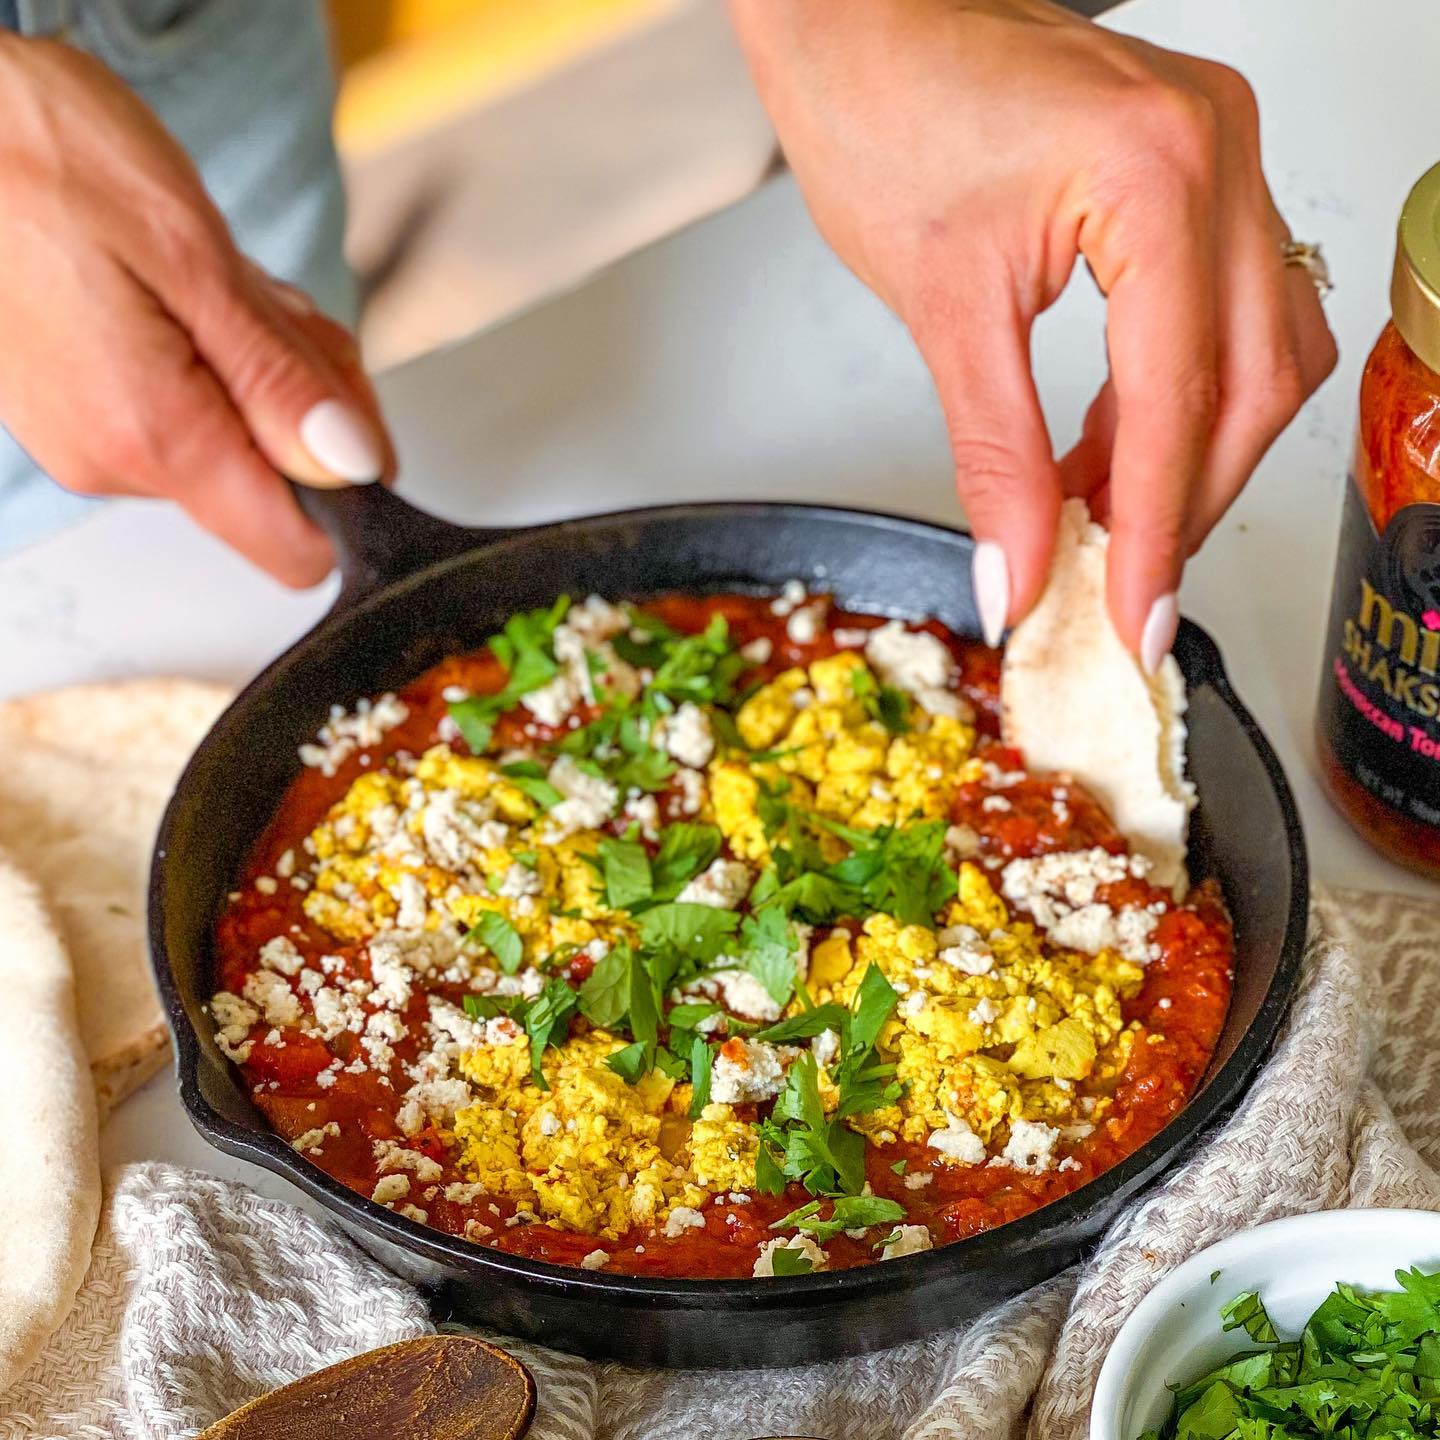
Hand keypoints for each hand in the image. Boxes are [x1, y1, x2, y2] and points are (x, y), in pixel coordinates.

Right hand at [0, 35, 393, 585]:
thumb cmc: (48, 154)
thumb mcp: (195, 257)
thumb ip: (282, 379)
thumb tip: (354, 465)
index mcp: (153, 437)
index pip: (294, 549)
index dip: (351, 494)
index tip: (356, 423)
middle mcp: (117, 461)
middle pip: (281, 485)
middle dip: (309, 400)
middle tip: (271, 308)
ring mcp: (96, 440)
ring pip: (244, 437)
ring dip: (263, 363)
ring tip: (214, 282)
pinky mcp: (88, 411)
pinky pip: (195, 407)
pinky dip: (218, 353)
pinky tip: (183, 289)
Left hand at [729, 0, 1335, 665]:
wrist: (857, 22)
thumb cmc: (879, 109)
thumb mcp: (941, 309)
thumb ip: (993, 458)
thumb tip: (1019, 573)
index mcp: (1158, 175)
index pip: (1180, 400)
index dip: (1156, 531)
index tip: (1136, 618)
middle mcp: (1217, 153)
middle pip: (1254, 384)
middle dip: (1188, 501)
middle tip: (1122, 583)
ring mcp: (1219, 153)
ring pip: (1260, 351)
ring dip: (1188, 454)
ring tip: (1098, 522)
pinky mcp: (1195, 168)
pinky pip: (1221, 310)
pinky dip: (1170, 396)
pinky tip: (1104, 450)